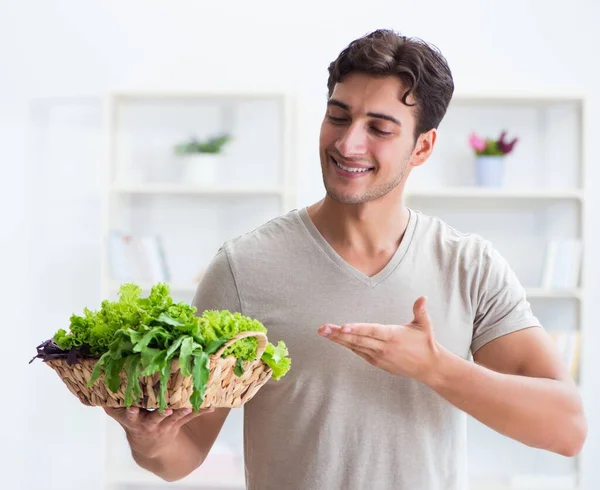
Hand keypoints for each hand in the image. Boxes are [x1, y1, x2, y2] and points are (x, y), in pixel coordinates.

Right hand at [104, 406, 214, 458]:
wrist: (149, 447)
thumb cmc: (134, 422)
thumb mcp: (120, 416)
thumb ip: (112, 404)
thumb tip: (97, 386)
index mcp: (134, 420)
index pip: (131, 415)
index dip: (131, 411)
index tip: (132, 408)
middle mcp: (150, 423)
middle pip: (155, 418)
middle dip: (160, 414)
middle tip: (166, 409)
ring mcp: (165, 424)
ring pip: (175, 417)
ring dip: (182, 411)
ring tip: (190, 404)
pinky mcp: (178, 423)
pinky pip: (190, 417)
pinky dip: (201, 410)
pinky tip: (211, 406)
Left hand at [317, 296, 440, 383]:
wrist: (429, 367)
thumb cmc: (426, 343)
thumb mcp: (425, 325)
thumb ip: (420, 310)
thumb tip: (423, 297)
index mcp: (393, 336)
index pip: (371, 331)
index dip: (356, 328)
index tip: (342, 326)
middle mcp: (383, 347)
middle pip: (357, 339)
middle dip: (338, 333)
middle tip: (322, 329)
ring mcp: (379, 357)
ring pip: (355, 346)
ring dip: (338, 339)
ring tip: (324, 332)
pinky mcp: (377, 363)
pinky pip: (359, 352)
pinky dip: (348, 345)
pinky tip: (337, 339)